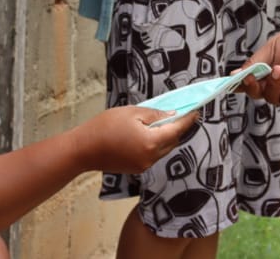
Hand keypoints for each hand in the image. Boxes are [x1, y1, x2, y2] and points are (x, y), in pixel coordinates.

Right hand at [71, 106, 196, 173]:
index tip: (196, 110)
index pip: (177, 129)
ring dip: (167, 136)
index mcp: (151, 142)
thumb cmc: (105, 127)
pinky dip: (156, 144)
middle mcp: (151, 158)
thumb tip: (172, 115)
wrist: (83, 150)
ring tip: (164, 121)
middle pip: (173, 141)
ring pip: (164, 149)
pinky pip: (153, 155)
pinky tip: (150, 133)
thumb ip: (155, 114)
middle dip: (178, 128)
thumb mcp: (132, 112)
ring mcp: (144, 165)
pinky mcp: (136, 168)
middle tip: (181, 113)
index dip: (188, 120)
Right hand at [237, 22, 279, 108]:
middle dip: (252, 86)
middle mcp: (275, 82)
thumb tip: (233, 76)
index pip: (248, 81)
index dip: (239, 84)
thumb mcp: (271, 49)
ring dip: (273, 85)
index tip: (231, 82)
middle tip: (252, 77)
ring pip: (271, 98)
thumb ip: (254, 64)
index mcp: (266, 69)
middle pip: (257, 93)